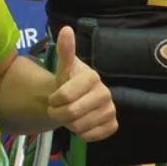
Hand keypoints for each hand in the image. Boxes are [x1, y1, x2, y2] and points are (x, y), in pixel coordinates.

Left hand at [48, 26, 117, 141]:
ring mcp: (111, 110)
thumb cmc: (67, 83)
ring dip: (69, 125)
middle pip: (72, 113)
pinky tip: (81, 124)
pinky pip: (93, 136)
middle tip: (57, 109)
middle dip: (59, 114)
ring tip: (69, 115)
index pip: (66, 96)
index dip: (54, 100)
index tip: (53, 98)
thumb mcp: (62, 68)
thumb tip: (66, 29)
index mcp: (93, 77)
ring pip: (81, 127)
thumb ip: (64, 51)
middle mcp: (106, 93)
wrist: (74, 100)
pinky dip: (82, 134)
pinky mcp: (113, 125)